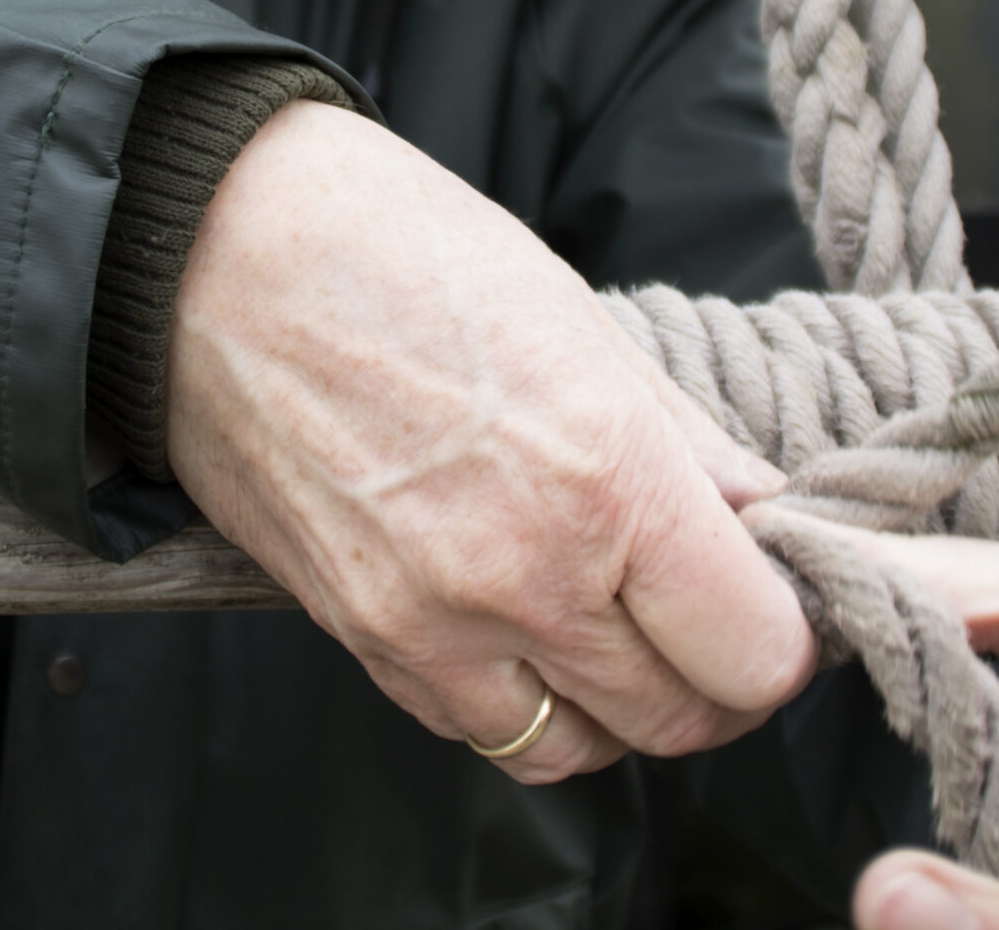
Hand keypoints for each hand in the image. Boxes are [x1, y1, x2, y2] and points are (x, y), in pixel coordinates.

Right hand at [167, 99, 818, 781]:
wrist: (214, 252)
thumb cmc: (398, 248)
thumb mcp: (577, 317)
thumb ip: (683, 441)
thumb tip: (764, 513)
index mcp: (606, 479)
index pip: (756, 653)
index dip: (784, 634)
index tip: (773, 597)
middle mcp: (526, 575)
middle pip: (680, 718)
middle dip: (716, 679)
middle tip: (710, 616)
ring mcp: (431, 622)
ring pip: (576, 749)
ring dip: (615, 708)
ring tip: (615, 630)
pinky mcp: (357, 636)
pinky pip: (473, 727)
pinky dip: (517, 701)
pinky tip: (520, 626)